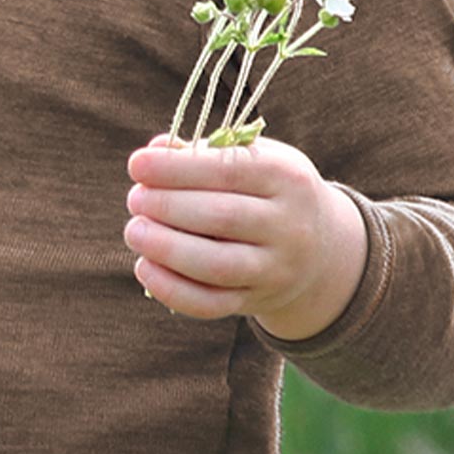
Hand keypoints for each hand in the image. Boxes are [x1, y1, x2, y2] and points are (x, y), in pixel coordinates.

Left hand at [124, 134, 366, 339]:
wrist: (318, 247)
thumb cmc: (265, 190)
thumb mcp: (250, 159)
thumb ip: (202, 153)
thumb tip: (155, 150)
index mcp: (287, 178)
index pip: (227, 170)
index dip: (176, 168)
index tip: (136, 164)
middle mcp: (289, 225)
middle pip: (221, 217)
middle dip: (166, 207)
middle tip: (135, 199)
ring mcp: (275, 269)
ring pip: (216, 265)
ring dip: (165, 248)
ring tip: (134, 231)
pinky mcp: (256, 300)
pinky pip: (210, 304)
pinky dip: (171, 289)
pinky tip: (145, 267)